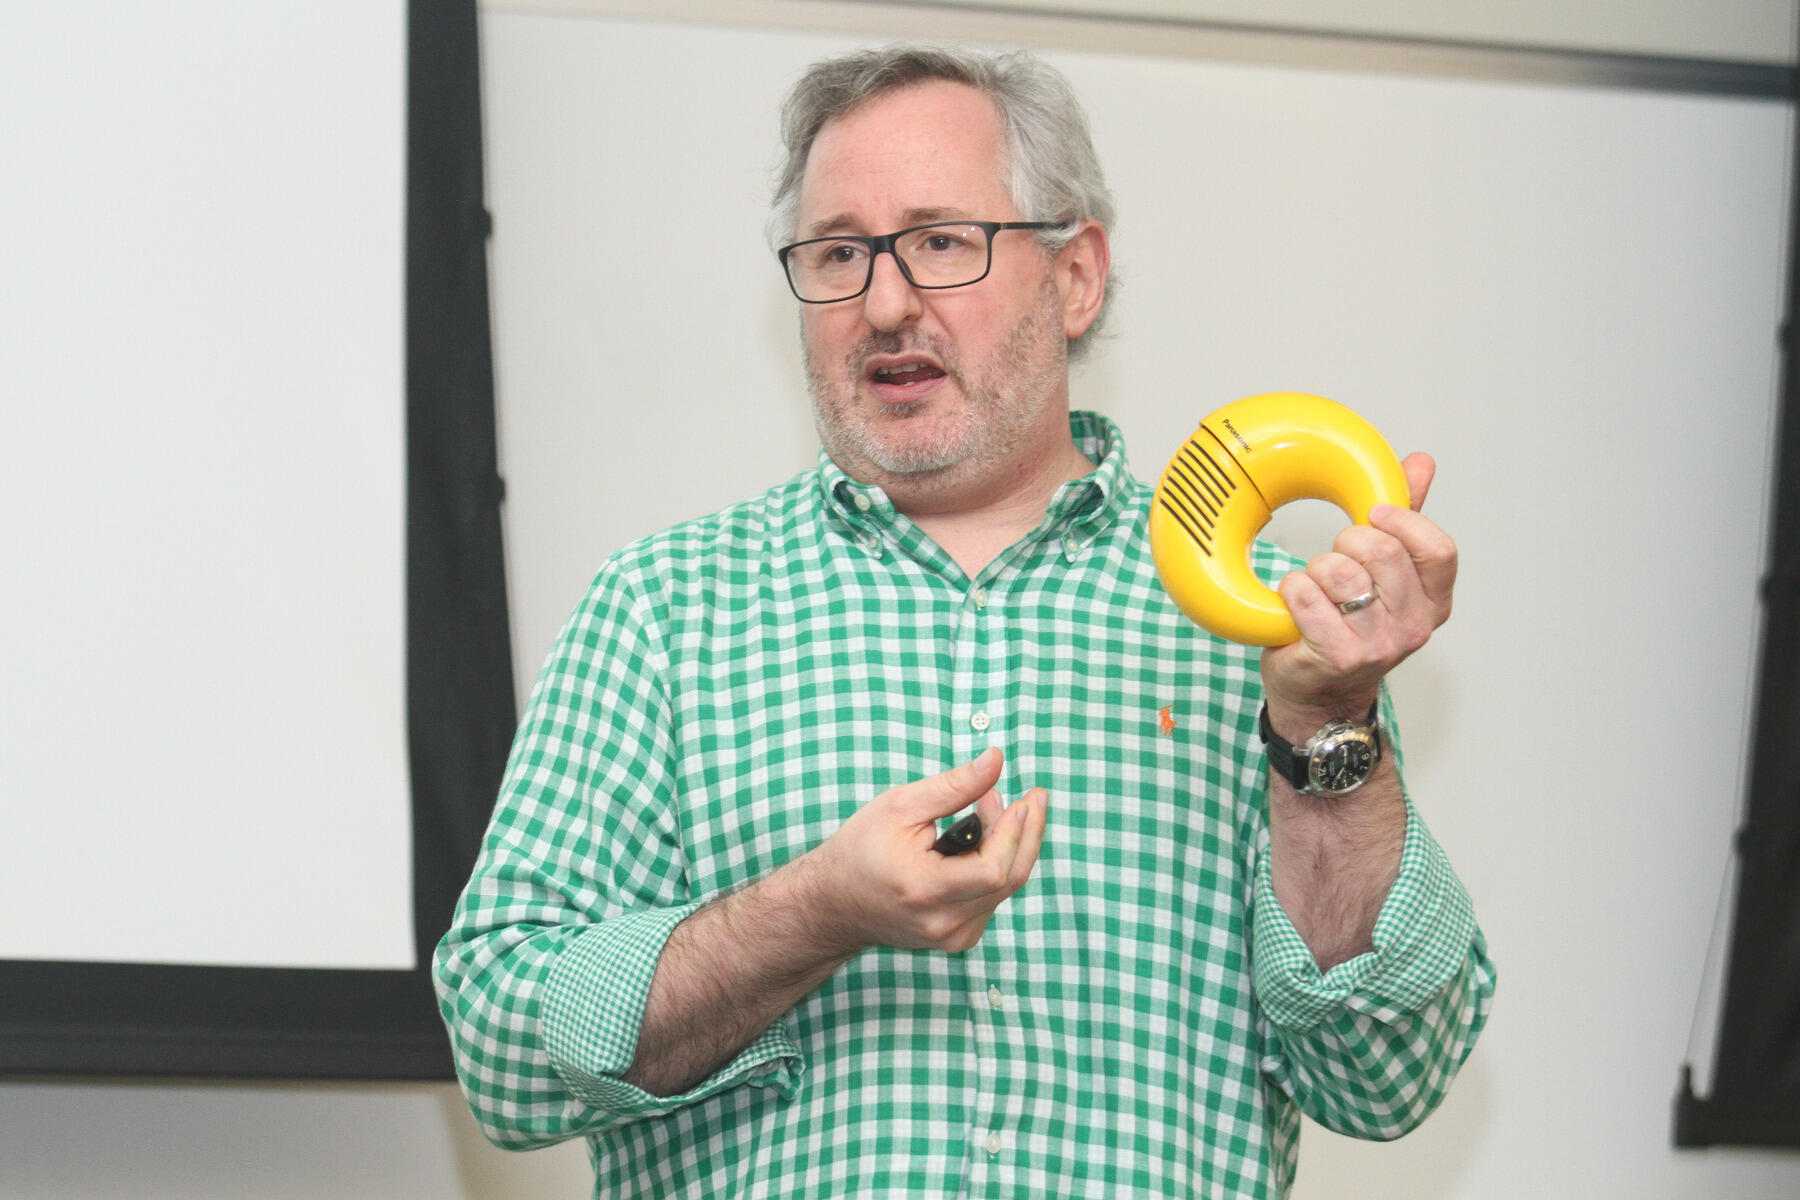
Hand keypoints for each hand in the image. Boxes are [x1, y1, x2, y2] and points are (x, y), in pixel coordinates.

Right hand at [801, 747, 1047, 954]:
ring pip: (1005, 888)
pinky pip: (993, 897)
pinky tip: (983, 835)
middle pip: (1009, 879)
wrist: (834, 903)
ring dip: (1011, 844)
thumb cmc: (861, 849)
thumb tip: (997, 760)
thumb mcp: (900, 806)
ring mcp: (954, 937)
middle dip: (1027, 833)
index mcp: (925, 892)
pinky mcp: (959, 938)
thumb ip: (953, 786)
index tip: (1020, 798)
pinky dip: (997, 863)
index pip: (992, 870)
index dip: (1013, 833)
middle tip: (1033, 796)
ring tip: (993, 805)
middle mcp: (944, 923)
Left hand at [1260, 452, 1455, 718]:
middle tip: (1336, 557)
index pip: (1438, 550)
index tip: (1374, 513)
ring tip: (1316, 586)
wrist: (1319, 696)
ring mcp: (1378, 645)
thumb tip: (1421, 462)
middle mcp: (1413, 626)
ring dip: (1317, 569)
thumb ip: (1403, 518)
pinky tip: (1295, 601)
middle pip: (1384, 553)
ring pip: (1341, 573)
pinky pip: (1307, 597)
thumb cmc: (1349, 627)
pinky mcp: (1337, 656)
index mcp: (1433, 601)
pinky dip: (1292, 590)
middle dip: (1348, 542)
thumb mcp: (1384, 574)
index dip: (1403, 521)